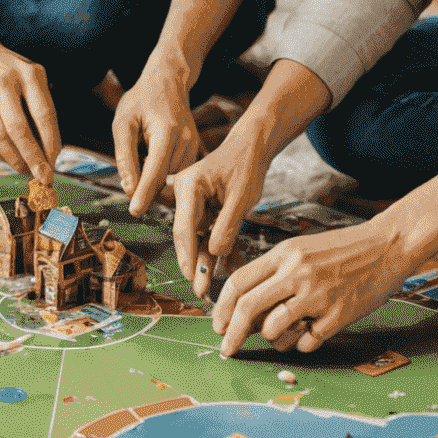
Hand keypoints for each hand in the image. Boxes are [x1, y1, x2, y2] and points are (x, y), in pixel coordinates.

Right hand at [0, 23, 60, 182]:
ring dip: (14, 160)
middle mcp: (3, 82)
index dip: (50, 141)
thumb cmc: (9, 69)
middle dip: (33, 158)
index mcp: (27, 73)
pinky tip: (8, 158)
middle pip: (19, 130)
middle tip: (43, 176)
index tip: (55, 161)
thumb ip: (41, 106)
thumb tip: (50, 150)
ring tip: (25, 169)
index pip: (43, 113)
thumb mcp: (30, 75)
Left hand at [113, 65, 199, 216]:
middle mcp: (186, 141)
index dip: (144, 193)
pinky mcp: (196, 150)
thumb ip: (125, 155)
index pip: (155, 171)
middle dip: (149, 192)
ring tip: (142, 175)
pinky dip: (166, 178)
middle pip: (167, 179)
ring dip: (158, 185)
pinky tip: (153, 169)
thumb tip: (128, 188)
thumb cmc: (142, 99)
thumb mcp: (123, 121)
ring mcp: (194, 146)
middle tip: (132, 196)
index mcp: (168, 131)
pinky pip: (180, 173)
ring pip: (174, 179)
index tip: (134, 212)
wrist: (168, 81)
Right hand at [170, 126, 274, 300]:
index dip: (187, 255)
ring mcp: (194, 202)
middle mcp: (186, 194)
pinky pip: (210, 232)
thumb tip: (215, 253)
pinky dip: (220, 248)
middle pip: (188, 235)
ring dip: (205, 260)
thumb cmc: (246, 165)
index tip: (191, 277)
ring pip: (198, 237)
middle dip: (194, 263)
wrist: (253, 148)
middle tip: (199, 290)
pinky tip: (229, 267)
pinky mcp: (206, 208)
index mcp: (189, 186)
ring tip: (207, 287)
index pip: (184, 227)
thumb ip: (227, 226)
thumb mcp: (241, 197)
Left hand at [213, 218, 409, 356]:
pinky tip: (309, 334)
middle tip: (228, 350)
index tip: (218, 326)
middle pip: (249, 308)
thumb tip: (247, 310)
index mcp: (284, 254)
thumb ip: (275, 275)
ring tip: (281, 335)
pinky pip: (307, 342)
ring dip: (272, 339)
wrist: (386, 245)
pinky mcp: (339, 314)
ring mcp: (318, 294)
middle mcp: (296, 272)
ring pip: (274, 329)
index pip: (238, 282)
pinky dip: (302, 344)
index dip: (222, 308)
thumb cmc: (341, 250)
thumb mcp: (301, 250)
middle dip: (233, 334)